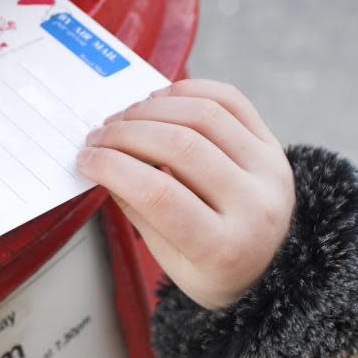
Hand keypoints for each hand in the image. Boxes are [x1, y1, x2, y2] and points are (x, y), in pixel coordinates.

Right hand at [76, 79, 294, 309]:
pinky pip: (230, 99)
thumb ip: (137, 210)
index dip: (114, 169)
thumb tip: (100, 163)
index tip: (86, 159)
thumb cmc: (213, 266)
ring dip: (152, 108)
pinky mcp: (272, 144)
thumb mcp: (170, 260)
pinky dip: (187, 90)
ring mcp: (269, 169)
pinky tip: (158, 100)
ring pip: (204, 115)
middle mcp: (255, 205)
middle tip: (98, 136)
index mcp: (223, 248)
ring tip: (123, 118)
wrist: (272, 264)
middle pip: (181, 147)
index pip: (160, 195)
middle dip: (127, 134)